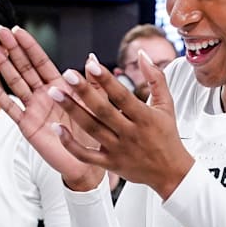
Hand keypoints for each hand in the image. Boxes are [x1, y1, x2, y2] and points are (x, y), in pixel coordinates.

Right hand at [0, 26, 104, 189]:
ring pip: (15, 82)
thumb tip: (92, 56)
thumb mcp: (96, 103)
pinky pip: (10, 108)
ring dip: (3, 64)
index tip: (17, 30)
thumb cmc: (93, 133)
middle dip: (12, 48)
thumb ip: (93, 81)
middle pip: (24, 67)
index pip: (41, 61)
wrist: (87, 162)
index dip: (29, 45)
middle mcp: (43, 94)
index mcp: (60, 86)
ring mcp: (33, 108)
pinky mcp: (27, 124)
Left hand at [47, 48, 193, 198]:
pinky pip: (86, 155)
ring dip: (72, 110)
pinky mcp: (109, 164)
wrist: (171, 173)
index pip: (122, 96)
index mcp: (144, 117)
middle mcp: (130, 134)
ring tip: (54, 93)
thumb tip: (142, 53)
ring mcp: (118, 150)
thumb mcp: (166, 105)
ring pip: (91, 129)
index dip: (106, 80)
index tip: (90, 64)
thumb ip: (156, 78)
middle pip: (103, 111)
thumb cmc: (167, 136)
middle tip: (67, 75)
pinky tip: (56, 128)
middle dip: (84, 92)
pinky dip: (70, 144)